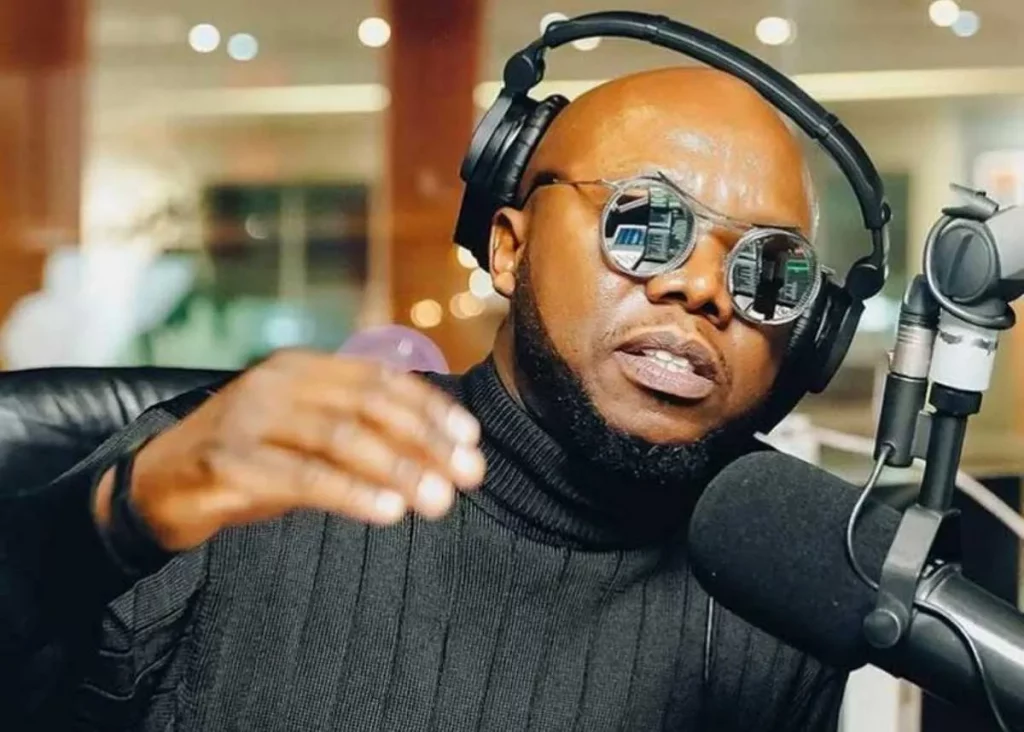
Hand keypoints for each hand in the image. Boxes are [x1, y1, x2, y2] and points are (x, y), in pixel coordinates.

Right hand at [92, 350, 484, 551]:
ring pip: (340, 436)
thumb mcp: (306, 435)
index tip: (470, 441)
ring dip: (397, 469)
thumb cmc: (248, 458)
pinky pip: (301, 476)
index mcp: (303, 367)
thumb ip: (359, 433)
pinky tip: (386, 510)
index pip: (381, 378)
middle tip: (467, 476)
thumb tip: (436, 453)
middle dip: (425, 440)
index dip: (431, 408)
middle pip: (368, 404)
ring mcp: (249, 417)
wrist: (155, 483)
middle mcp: (278, 381)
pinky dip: (350, 492)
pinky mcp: (228, 460)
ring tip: (438, 500)